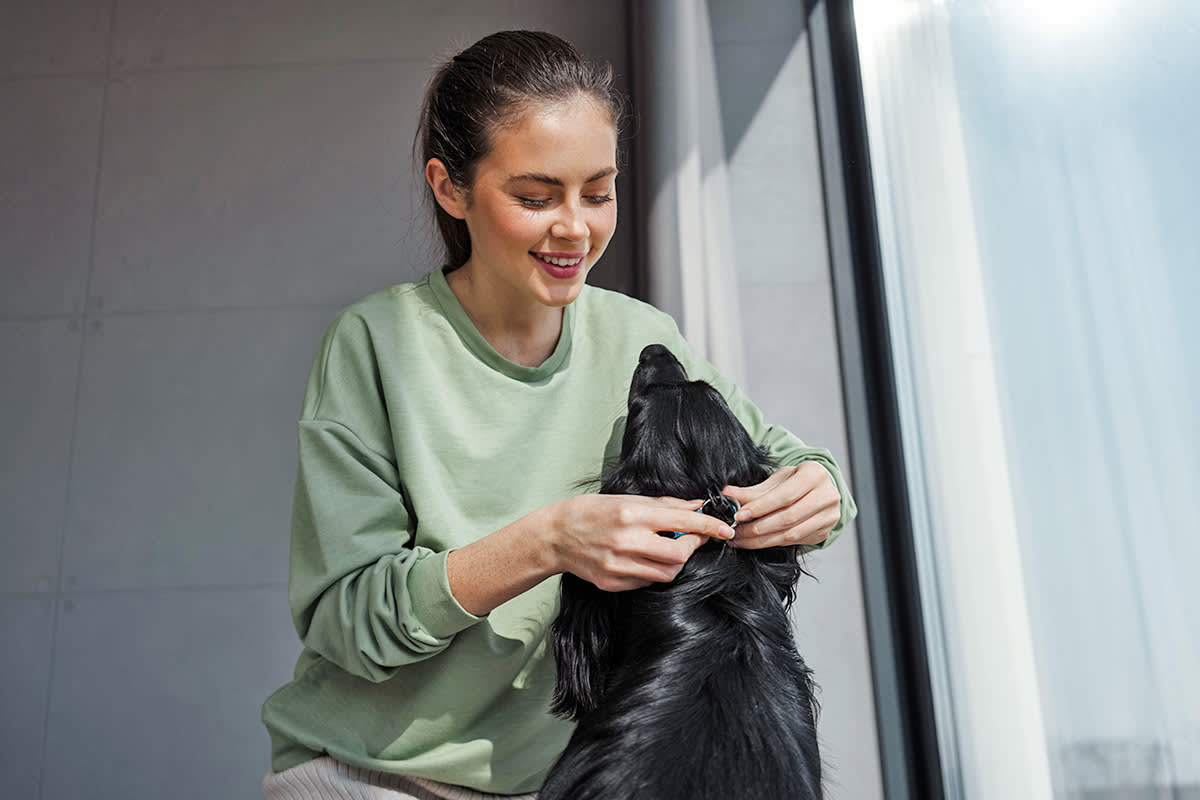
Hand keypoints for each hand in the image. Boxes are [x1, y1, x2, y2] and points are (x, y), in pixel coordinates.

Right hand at [547, 494, 735, 591]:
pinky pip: (647, 581)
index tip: (726, 529)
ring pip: (667, 573)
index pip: (683, 521)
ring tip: (667, 548)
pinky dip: (654, 571)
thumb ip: (665, 505)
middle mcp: (626, 541)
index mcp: (632, 515)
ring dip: (676, 562)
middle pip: (679, 554)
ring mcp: (618, 565)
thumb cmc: (592, 511)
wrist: (555, 535)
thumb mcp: (627, 499)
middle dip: (693, 548)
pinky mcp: (612, 582)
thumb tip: (697, 506)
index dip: (709, 526)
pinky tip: (645, 559)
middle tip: (693, 539)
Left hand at [721, 463, 840, 548]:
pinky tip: (757, 542)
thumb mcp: (776, 480)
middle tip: (736, 532)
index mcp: (815, 474)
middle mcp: (827, 495)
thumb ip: (752, 490)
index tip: (739, 515)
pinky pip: (796, 541)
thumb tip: (727, 494)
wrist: (817, 490)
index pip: (785, 495)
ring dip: (762, 540)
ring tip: (742, 540)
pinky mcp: (825, 531)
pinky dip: (773, 543)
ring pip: (792, 534)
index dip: (761, 507)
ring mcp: (829, 516)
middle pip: (788, 517)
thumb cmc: (795, 482)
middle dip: (758, 528)